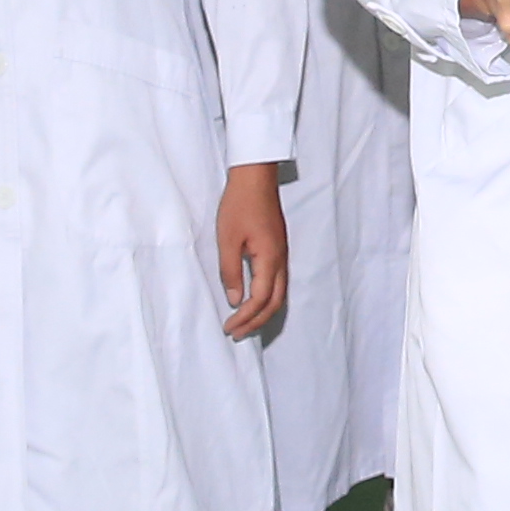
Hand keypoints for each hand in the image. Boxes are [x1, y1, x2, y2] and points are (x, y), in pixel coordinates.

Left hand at [216, 163, 290, 338]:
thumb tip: (235, 299)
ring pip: (280, 293)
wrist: (256, 177)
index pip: (260, 298)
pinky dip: (267, 298)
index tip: (229, 326)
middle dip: (257, 321)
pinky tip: (254, 300)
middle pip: (275, 302)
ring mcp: (282, 254)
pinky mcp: (278, 248)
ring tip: (244, 322)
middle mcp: (281, 260)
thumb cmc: (240, 204)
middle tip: (237, 333)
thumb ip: (231, 271)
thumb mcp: (227, 239)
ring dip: (263, 311)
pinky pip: (278, 282)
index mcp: (270, 258)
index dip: (246, 316)